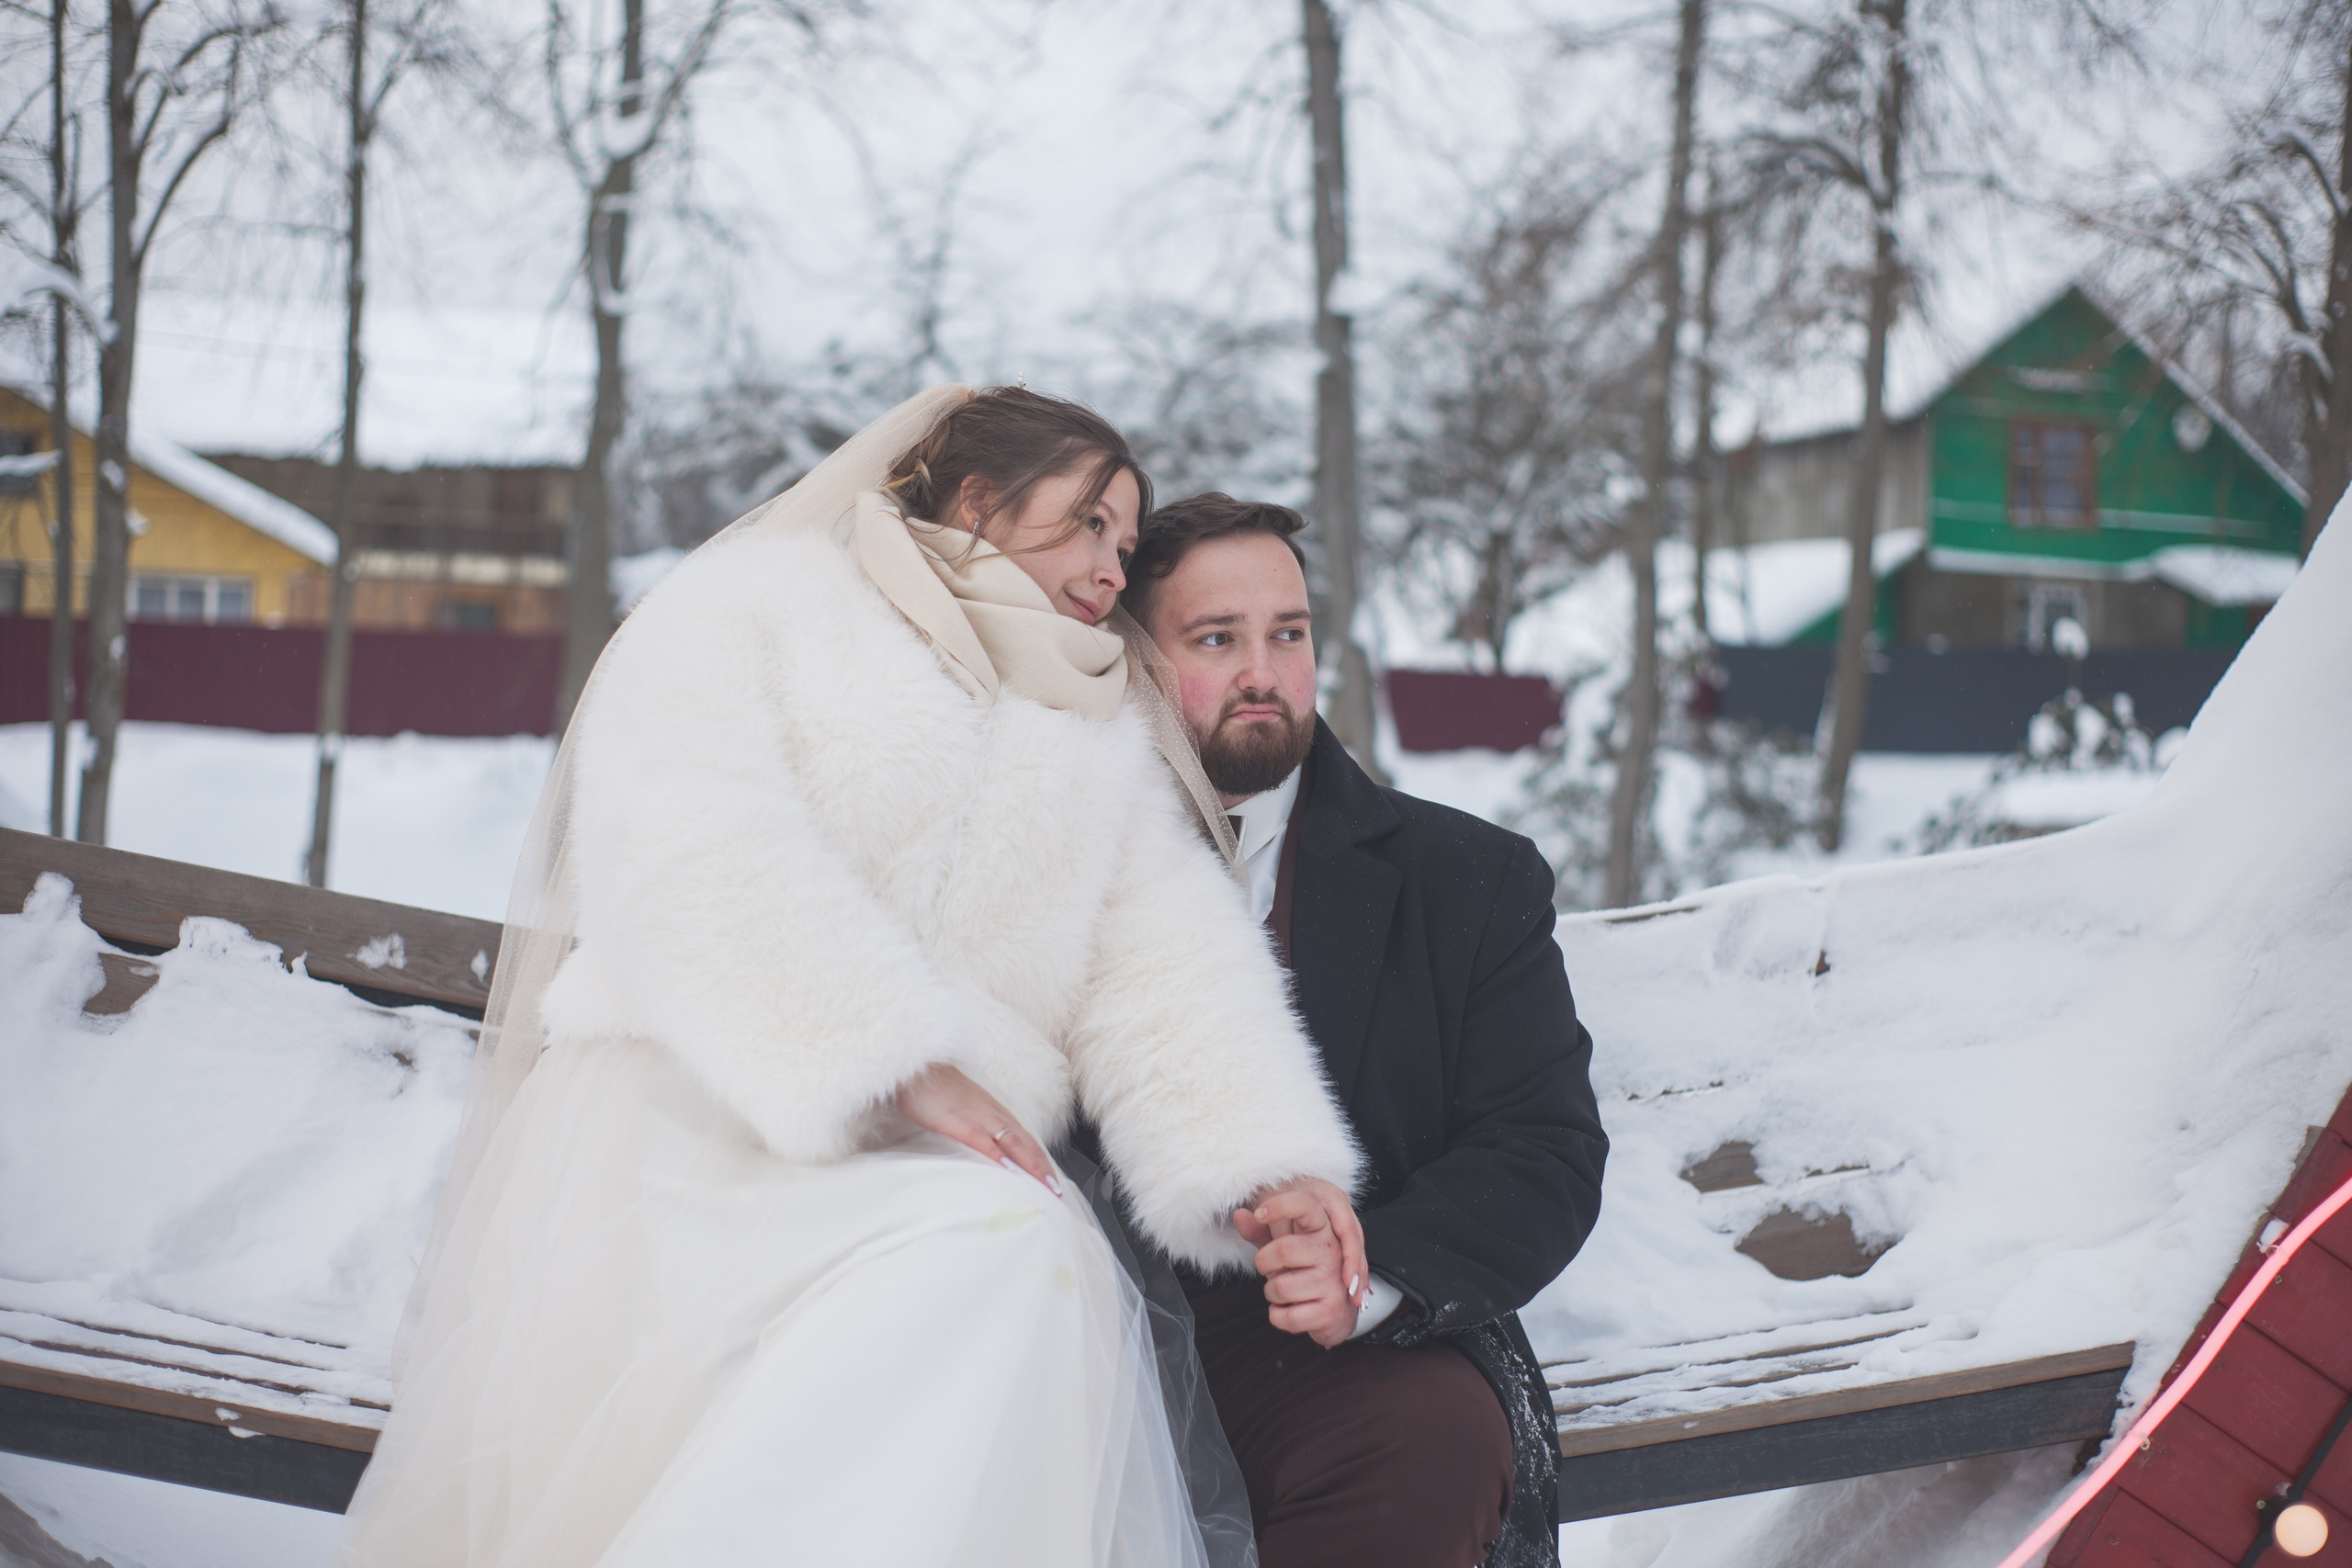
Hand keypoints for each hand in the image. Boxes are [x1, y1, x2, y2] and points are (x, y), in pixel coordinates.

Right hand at [894, 1063, 1060, 1195]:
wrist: (919, 1069)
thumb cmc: (941, 1093)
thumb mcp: (968, 1113)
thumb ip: (982, 1130)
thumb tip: (994, 1153)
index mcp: (998, 1115)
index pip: (1028, 1142)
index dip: (1043, 1163)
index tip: (1055, 1184)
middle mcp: (995, 1115)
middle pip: (1027, 1145)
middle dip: (1044, 1170)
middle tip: (1059, 1194)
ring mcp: (979, 1117)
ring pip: (1013, 1143)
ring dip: (1032, 1166)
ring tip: (1045, 1187)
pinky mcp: (959, 1121)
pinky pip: (982, 1139)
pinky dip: (997, 1154)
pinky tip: (1007, 1169)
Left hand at [1235, 1179, 1367, 1348]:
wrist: (1337, 1312)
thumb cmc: (1305, 1272)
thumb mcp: (1283, 1247)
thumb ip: (1261, 1231)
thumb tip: (1239, 1215)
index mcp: (1322, 1228)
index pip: (1306, 1203)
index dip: (1280, 1206)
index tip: (1259, 1214)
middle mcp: (1332, 1251)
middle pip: (1283, 1249)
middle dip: (1263, 1263)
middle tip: (1268, 1268)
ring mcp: (1334, 1281)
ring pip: (1280, 1287)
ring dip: (1271, 1293)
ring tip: (1281, 1292)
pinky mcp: (1331, 1310)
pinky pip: (1287, 1316)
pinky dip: (1277, 1316)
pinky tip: (1286, 1311)